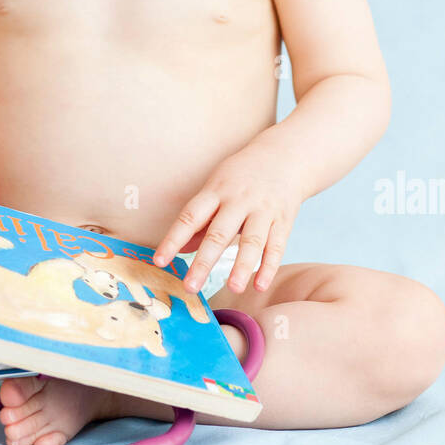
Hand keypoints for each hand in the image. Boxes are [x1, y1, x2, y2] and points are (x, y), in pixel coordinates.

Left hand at [152, 146, 302, 295]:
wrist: (285, 156)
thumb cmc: (242, 176)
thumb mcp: (216, 189)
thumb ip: (200, 220)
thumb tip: (180, 250)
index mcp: (216, 191)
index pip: (190, 217)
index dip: (173, 239)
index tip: (159, 261)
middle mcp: (239, 200)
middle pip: (219, 233)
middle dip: (204, 262)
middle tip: (190, 287)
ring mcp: (263, 210)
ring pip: (252, 241)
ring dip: (241, 266)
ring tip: (232, 289)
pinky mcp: (283, 220)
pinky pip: (276, 246)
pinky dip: (268, 267)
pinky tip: (260, 286)